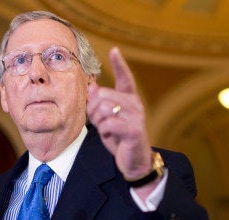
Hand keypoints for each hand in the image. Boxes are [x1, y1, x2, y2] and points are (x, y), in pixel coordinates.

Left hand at [87, 47, 152, 180]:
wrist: (134, 161)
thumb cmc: (120, 138)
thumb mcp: (107, 119)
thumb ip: (100, 103)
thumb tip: (92, 86)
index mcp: (129, 99)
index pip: (125, 77)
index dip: (119, 64)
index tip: (114, 50)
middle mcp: (135, 104)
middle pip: (102, 95)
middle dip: (94, 110)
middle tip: (100, 122)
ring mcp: (136, 116)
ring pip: (104, 108)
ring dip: (99, 122)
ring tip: (107, 130)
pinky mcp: (134, 130)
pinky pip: (108, 123)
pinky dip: (105, 132)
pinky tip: (111, 137)